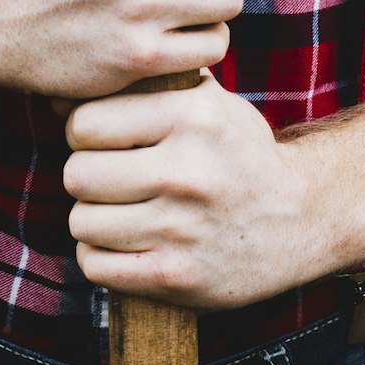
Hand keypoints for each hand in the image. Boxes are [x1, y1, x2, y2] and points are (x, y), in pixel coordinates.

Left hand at [62, 74, 317, 308]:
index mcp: (191, 116)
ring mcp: (180, 227)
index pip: (86, 123)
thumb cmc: (241, 153)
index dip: (83, 132)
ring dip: (93, 218)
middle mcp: (186, 170)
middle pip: (77, 174)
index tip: (100, 140)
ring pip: (82, 222)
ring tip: (117, 210)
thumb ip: (149, 87)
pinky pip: (96, 266)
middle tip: (105, 178)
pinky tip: (123, 243)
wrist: (302, 217)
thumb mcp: (211, 102)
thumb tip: (62, 95)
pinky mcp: (177, 276)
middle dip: (85, 175)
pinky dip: (100, 256)